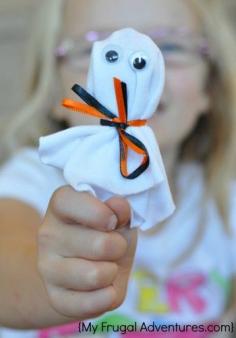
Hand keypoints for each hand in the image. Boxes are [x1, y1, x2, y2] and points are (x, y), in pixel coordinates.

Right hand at [37, 186, 136, 319]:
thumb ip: (119, 209)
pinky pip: (92, 303)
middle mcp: (47, 235)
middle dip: (118, 247)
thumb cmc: (105, 233)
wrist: (87, 266)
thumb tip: (119, 205)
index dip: (100, 212)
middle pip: (100, 245)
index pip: (69, 202)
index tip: (113, 221)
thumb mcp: (116, 216)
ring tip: (108, 265)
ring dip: (113, 272)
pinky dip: (108, 295)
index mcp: (60, 206)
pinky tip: (103, 286)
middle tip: (115, 246)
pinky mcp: (55, 298)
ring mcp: (47, 268)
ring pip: (96, 276)